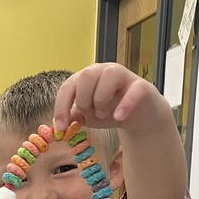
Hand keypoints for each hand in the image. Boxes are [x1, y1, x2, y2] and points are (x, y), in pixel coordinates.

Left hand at [54, 63, 169, 132]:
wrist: (138, 116)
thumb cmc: (110, 111)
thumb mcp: (87, 116)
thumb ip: (72, 117)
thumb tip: (57, 126)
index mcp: (87, 78)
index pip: (68, 86)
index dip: (61, 106)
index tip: (61, 127)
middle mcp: (103, 71)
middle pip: (86, 76)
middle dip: (83, 100)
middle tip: (90, 115)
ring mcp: (123, 76)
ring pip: (108, 76)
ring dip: (101, 99)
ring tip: (103, 114)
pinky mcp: (141, 86)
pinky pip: (133, 91)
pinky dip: (124, 104)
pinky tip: (119, 117)